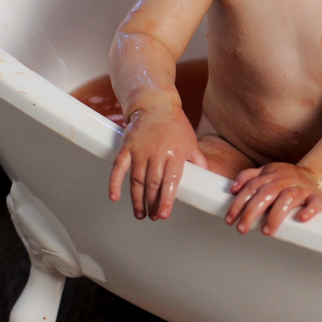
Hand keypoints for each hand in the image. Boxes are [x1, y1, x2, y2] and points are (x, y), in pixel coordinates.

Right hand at [108, 104, 205, 219]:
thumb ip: (198, 161)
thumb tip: (207, 178)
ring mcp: (139, 150)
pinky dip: (114, 183)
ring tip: (140, 214)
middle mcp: (156, 153)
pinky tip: (115, 197)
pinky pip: (118, 168)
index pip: (170, 182)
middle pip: (153, 184)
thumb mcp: (191, 142)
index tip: (164, 215)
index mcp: (175, 153)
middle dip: (153, 204)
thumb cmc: (175, 124)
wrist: (155, 104)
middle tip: (154, 217)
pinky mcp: (126, 147)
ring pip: (136, 180)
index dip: (166, 200)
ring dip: (137, 200)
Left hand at [225, 163, 321, 235]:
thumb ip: (248, 177)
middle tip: (242, 228)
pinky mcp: (316, 197)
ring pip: (288, 198)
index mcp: (270, 175)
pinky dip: (309, 210)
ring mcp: (301, 188)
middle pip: (266, 194)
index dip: (239, 204)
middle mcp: (284, 180)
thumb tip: (233, 189)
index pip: (251, 188)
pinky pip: (314, 203)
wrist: (315, 175)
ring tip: (266, 231)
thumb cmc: (287, 178)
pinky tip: (302, 219)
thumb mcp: (267, 172)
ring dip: (276, 215)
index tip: (230, 219)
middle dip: (251, 212)